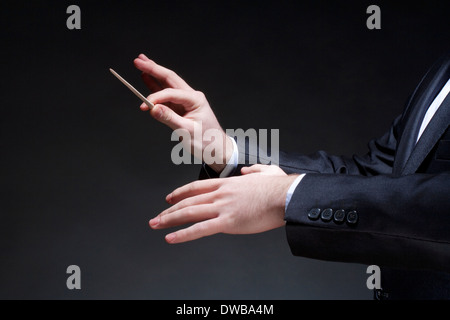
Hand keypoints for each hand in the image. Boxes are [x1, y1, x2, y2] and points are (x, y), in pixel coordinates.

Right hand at [133, 54, 232, 172]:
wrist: (217, 150)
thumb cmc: (207, 142)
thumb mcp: (187, 132)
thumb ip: (170, 119)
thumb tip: (153, 108)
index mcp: (195, 100)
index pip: (171, 93)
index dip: (156, 97)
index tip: (143, 106)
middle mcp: (191, 96)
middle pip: (169, 78)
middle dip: (153, 68)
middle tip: (138, 61)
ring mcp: (186, 101)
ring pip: (167, 83)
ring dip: (154, 73)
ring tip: (141, 63)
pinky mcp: (181, 107)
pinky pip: (166, 94)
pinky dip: (156, 86)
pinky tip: (147, 78)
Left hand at [149, 164, 298, 243]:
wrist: (286, 195)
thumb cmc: (278, 186)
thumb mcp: (265, 171)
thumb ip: (253, 170)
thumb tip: (246, 170)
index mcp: (227, 183)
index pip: (197, 187)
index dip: (180, 192)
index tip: (170, 198)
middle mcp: (220, 194)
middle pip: (188, 201)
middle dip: (169, 210)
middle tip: (156, 217)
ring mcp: (222, 207)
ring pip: (189, 213)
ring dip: (169, 220)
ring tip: (156, 225)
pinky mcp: (228, 222)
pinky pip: (200, 229)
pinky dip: (183, 234)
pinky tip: (171, 238)